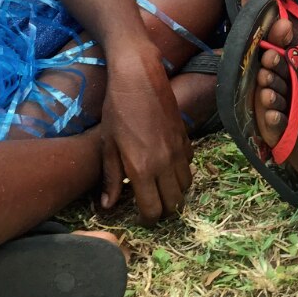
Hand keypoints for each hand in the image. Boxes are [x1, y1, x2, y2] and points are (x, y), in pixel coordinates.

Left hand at [96, 46, 192, 222]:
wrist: (138, 77)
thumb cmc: (117, 109)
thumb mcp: (107, 145)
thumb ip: (111, 178)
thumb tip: (107, 206)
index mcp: (142, 169)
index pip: (153, 210)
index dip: (147, 219)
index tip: (140, 216)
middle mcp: (165, 164)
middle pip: (174, 203)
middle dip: (164, 210)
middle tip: (152, 205)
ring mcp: (178, 150)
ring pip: (186, 186)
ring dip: (175, 191)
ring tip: (161, 186)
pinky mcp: (186, 136)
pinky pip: (190, 163)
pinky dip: (182, 169)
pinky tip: (168, 163)